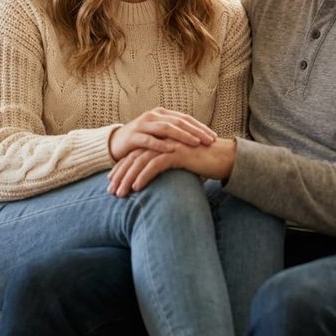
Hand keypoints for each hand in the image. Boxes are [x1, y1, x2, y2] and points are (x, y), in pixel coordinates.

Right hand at [107, 107, 215, 160]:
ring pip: (166, 128)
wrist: (116, 144)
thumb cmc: (143, 141)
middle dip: (196, 131)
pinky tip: (172, 150)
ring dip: (182, 136)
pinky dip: (161, 144)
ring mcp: (142, 125)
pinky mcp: (133, 136)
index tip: (214, 137)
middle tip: (210, 141)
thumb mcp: (160, 135)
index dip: (200, 127)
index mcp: (162, 114)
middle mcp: (153, 116)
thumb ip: (176, 135)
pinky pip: (149, 140)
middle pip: (179, 122)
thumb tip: (200, 141)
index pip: (185, 119)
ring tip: (195, 143)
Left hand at [107, 138, 236, 196]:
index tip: (112, 182)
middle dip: (120, 175)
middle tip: (111, 191)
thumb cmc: (204, 164)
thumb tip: (158, 185)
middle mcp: (162, 141)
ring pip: (141, 161)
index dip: (122, 168)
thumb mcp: (181, 167)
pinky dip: (144, 176)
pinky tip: (136, 189)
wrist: (225, 158)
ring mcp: (169, 145)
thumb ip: (168, 171)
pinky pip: (155, 165)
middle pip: (134, 157)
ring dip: (128, 178)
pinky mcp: (177, 153)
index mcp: (161, 142)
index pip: (135, 154)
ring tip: (119, 194)